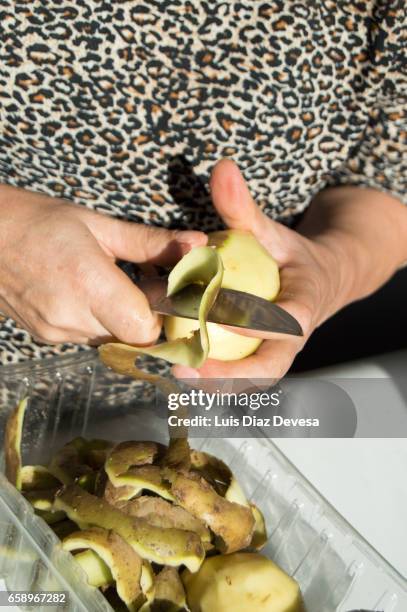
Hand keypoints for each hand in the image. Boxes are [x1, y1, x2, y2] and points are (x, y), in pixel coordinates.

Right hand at [0, 185, 205, 344]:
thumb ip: (150, 243)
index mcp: (88, 283)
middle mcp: (70, 316)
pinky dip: (98, 321)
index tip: (166, 294)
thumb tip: (197, 245)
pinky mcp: (45, 337)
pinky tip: (89, 294)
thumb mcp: (98, 225)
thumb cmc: (37, 221)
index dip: (162, 316)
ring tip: (112, 285)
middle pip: (130, 338)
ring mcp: (55, 332)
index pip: (144, 329)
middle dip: (145, 316)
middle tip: (145, 285)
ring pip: (110, 340)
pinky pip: (88, 337)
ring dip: (121, 319)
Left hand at [173, 159, 406, 378]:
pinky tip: (176, 365)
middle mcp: (293, 338)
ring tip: (176, 373)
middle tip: (190, 366)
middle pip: (271, 367)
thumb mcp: (270, 230)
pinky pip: (240, 373)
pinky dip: (212, 375)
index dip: (255, 321)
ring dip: (217, 382)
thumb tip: (222, 166)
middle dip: (233, 373)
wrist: (318, 280)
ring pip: (253, 378)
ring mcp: (277, 353)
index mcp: (303, 305)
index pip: (286, 320)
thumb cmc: (290, 256)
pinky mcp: (261, 358)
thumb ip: (244, 207)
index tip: (217, 315)